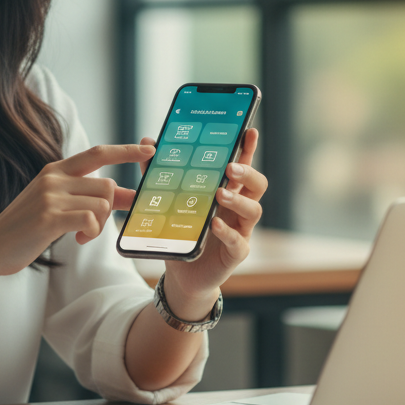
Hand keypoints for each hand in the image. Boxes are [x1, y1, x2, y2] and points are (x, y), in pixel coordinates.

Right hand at [0, 143, 153, 275]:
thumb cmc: (27, 228)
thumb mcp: (56, 204)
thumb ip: (88, 197)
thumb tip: (129, 196)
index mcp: (56, 170)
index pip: (98, 153)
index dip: (125, 150)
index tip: (148, 150)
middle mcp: (54, 177)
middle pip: (107, 186)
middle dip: (110, 210)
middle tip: (94, 227)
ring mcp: (51, 196)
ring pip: (102, 205)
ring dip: (99, 226)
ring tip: (81, 235)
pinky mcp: (49, 217)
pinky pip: (91, 220)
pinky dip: (91, 233)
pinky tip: (76, 240)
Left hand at [148, 128, 266, 320]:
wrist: (184, 274)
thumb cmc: (182, 231)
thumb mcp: (170, 200)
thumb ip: (160, 172)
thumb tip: (147, 140)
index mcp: (227, 190)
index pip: (242, 164)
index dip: (247, 148)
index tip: (249, 130)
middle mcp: (239, 208)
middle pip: (257, 185)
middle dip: (247, 172)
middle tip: (230, 167)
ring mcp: (241, 230)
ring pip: (254, 210)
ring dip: (238, 200)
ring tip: (219, 193)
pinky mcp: (236, 253)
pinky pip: (239, 241)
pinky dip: (228, 232)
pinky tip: (215, 224)